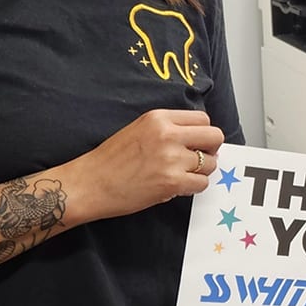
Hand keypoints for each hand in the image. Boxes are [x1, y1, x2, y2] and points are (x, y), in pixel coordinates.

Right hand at [61, 109, 225, 223]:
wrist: (89, 184)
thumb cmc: (110, 160)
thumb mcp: (139, 130)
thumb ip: (167, 129)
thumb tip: (198, 139)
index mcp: (159, 118)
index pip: (203, 119)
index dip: (203, 133)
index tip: (197, 143)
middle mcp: (168, 134)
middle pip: (215, 136)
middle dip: (211, 149)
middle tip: (199, 159)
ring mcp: (171, 158)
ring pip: (210, 163)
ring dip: (201, 171)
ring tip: (182, 175)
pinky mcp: (172, 182)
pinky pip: (201, 183)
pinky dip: (194, 187)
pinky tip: (177, 186)